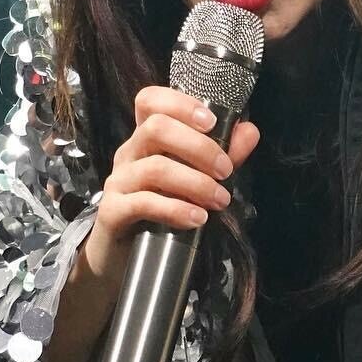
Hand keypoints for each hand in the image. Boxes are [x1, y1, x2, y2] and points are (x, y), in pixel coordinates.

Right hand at [85, 87, 261, 278]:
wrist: (122, 260)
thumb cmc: (160, 214)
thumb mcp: (196, 180)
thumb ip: (222, 155)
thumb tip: (249, 130)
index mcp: (147, 140)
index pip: (150, 101)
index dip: (180, 103)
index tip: (211, 122)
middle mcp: (129, 154)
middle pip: (156, 128)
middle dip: (199, 147)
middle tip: (226, 171)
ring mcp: (118, 182)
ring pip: (154, 167)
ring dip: (195, 182)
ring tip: (220, 200)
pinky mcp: (112, 212)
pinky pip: (143, 203)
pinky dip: (175, 209)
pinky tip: (197, 218)